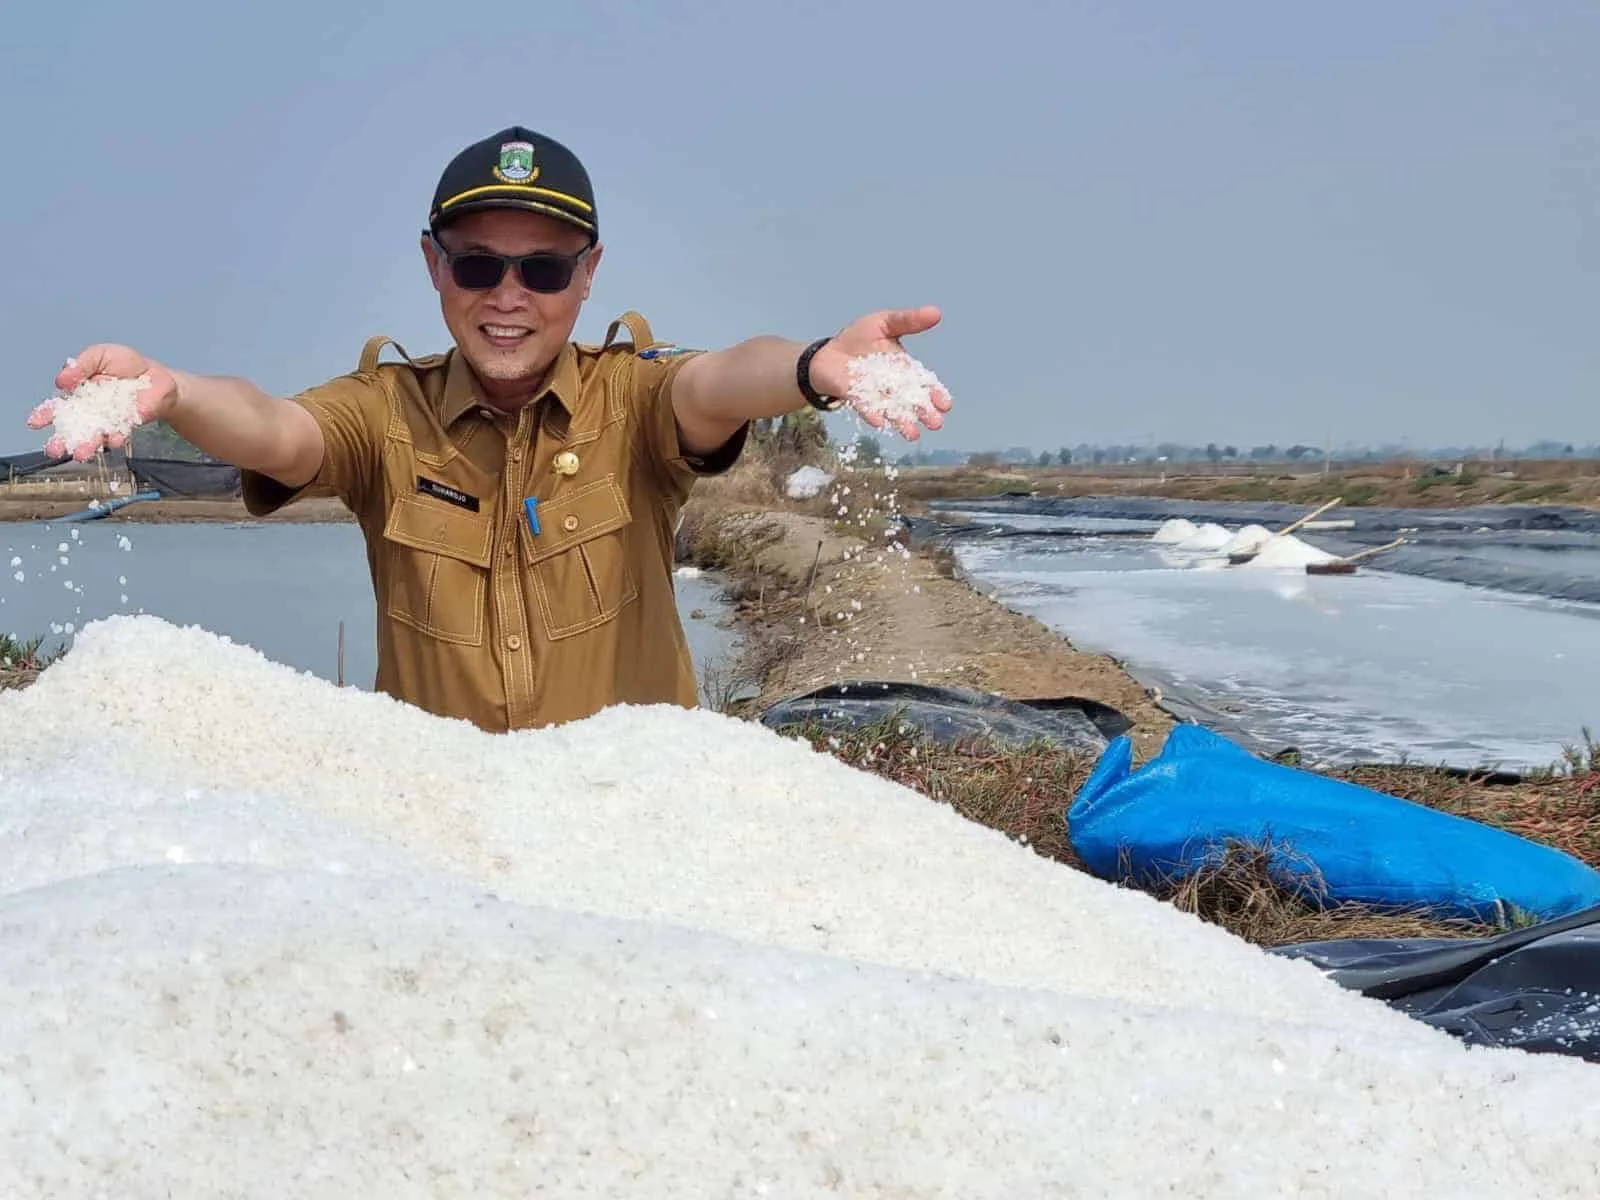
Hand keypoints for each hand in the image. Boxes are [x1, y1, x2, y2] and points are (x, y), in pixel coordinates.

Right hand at [29, 345, 177, 460]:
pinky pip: (119, 434)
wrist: (156, 374)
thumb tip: (61, 381)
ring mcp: (109, 421)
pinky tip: (111, 440)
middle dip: (62, 441)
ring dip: (87, 446)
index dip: (44, 415)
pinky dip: (115, 438)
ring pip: (94, 437)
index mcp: (78, 396)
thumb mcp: (99, 356)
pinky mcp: (128, 425)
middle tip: (54, 450)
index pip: (57, 408)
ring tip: (81, 453)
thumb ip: (80, 366)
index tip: (34, 423)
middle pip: (72, 430)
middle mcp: (90, 413)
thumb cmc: (125, 364)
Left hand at [808, 306, 951, 440]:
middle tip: (936, 424)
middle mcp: (891, 385)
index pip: (923, 383)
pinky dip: (872, 413)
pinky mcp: (853, 395)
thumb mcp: (886, 323)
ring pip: (891, 408)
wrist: (827, 351)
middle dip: (923, 412)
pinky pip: (864, 405)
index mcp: (903, 368)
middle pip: (911, 400)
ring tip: (913, 435)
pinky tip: (880, 423)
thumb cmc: (858, 338)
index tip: (946, 405)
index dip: (935, 393)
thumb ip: (909, 320)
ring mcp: (873, 393)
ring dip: (902, 421)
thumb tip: (936, 312)